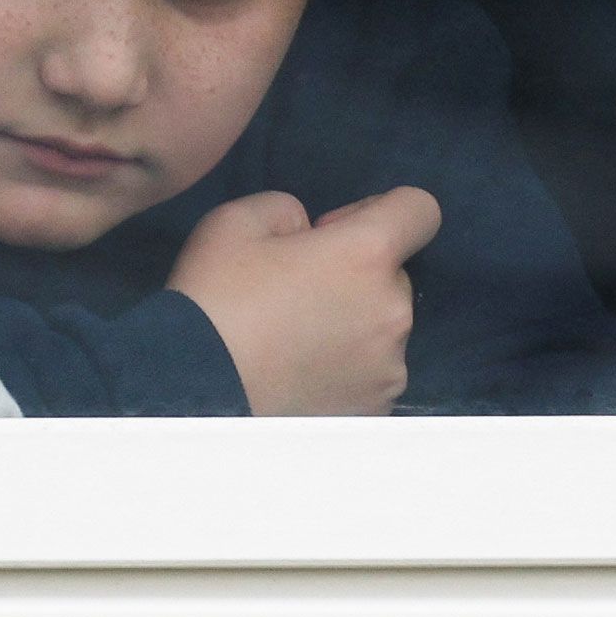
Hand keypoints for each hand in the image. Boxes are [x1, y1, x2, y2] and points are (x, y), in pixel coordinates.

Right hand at [164, 186, 440, 415]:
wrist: (195, 388)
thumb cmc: (215, 296)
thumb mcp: (237, 220)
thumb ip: (289, 209)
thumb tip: (310, 234)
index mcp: (366, 255)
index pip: (420, 209)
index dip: (377, 210)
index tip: (330, 232)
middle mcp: (394, 310)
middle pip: (394, 274)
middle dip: (356, 273)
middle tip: (295, 291)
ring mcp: (389, 366)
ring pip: (383, 326)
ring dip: (353, 322)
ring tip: (294, 339)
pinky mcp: (377, 407)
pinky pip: (372, 371)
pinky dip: (346, 367)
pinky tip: (299, 371)